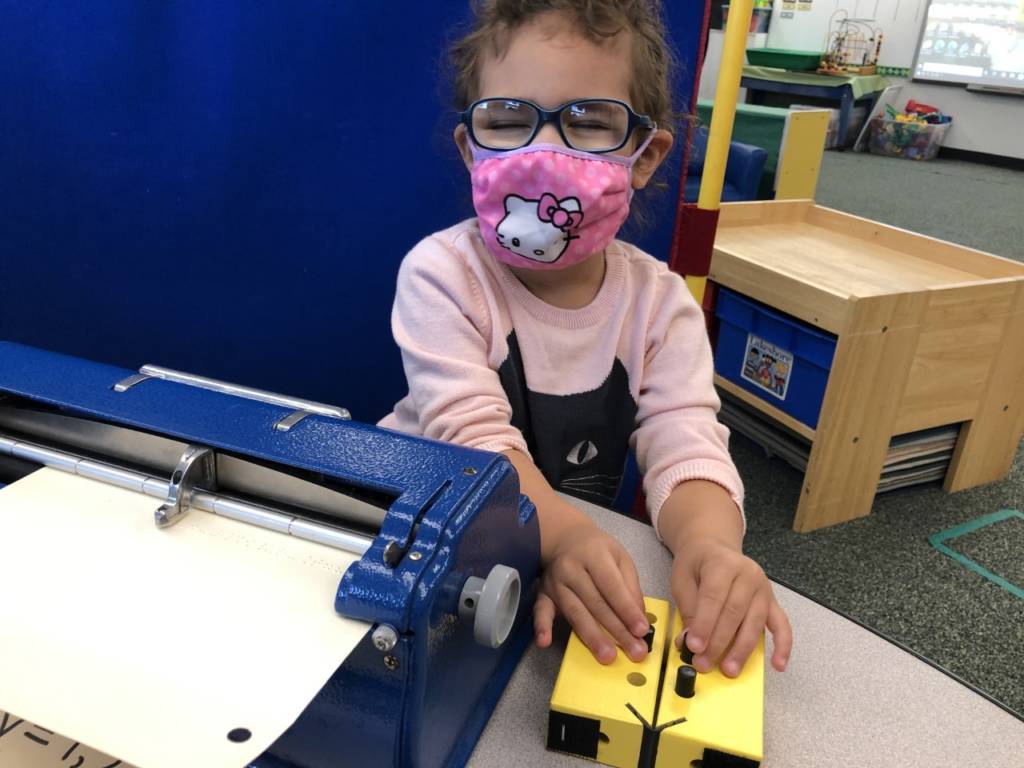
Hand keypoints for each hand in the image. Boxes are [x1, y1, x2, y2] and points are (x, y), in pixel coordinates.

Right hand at [533, 520, 649, 664]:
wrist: (566, 538)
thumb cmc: (598, 550)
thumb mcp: (620, 558)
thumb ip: (630, 586)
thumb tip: (638, 618)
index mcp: (594, 555)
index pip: (612, 586)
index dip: (627, 609)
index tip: (641, 630)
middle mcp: (572, 568)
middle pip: (596, 603)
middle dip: (616, 630)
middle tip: (634, 652)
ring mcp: (555, 582)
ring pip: (575, 612)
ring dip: (592, 637)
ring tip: (607, 656)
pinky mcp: (543, 593)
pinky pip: (540, 611)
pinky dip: (541, 627)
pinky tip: (544, 642)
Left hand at [672, 537, 791, 676]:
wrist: (714, 548)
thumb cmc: (698, 564)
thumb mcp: (682, 578)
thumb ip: (686, 608)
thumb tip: (689, 641)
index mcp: (723, 563)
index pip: (714, 597)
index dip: (704, 623)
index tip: (694, 646)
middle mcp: (748, 574)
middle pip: (735, 612)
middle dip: (719, 642)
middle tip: (704, 663)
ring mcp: (763, 588)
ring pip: (755, 623)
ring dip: (742, 650)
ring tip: (729, 669)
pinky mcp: (772, 602)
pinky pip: (782, 625)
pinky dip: (782, 646)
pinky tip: (778, 665)